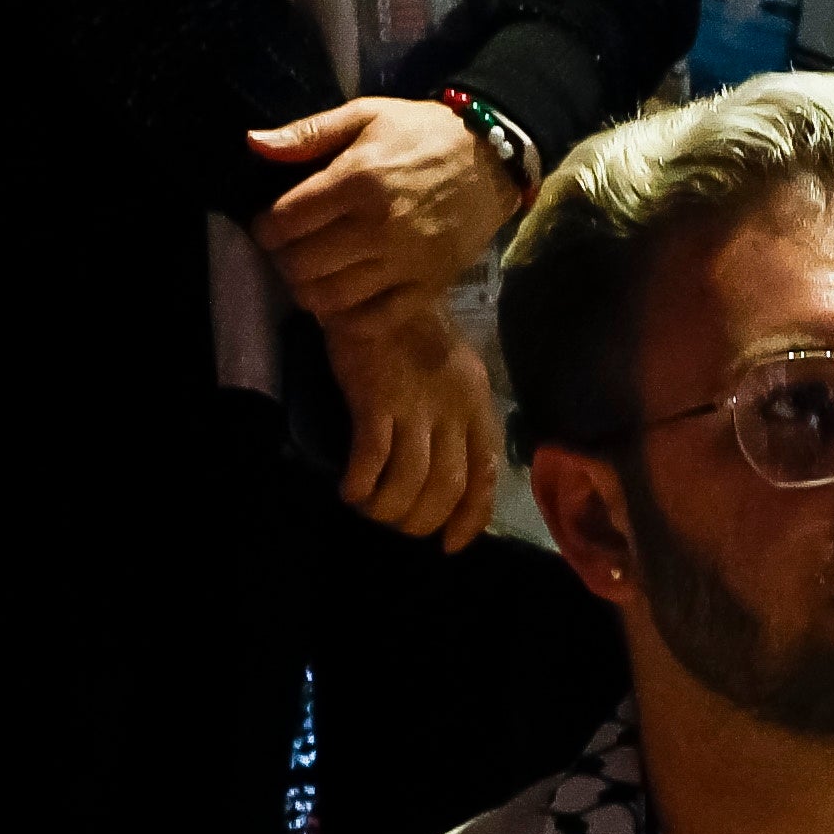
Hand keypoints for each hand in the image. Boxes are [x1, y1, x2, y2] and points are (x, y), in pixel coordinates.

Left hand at [250, 92, 512, 317]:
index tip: (270, 225)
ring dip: (309, 290)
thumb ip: (308, 133)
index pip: (285, 221)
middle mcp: (378, 226)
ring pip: (330, 298)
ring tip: (312, 274)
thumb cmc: (422, 133)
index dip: (265, 228)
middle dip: (284, 260)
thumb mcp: (365, 115)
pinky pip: (372, 320)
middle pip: (301, 264)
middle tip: (291, 250)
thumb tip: (254, 144)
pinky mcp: (427, 286)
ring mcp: (405, 262)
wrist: (492, 158)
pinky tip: (342, 299)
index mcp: (357, 179)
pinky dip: (346, 318)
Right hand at [315, 293, 499, 548]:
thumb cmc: (413, 333)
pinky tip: (349, 491)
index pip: (485, 475)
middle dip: (422, 520)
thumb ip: (459, 418)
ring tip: (370, 509)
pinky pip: (371, 460)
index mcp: (477, 404)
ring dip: (388, 509)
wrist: (374, 289)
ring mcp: (415, 404)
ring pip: (410, 482)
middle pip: (447, 487)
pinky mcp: (375, 400)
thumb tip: (450, 475)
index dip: (470, 519)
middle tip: (398, 525)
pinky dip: (360, 485)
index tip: (450, 544)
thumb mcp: (454, 373)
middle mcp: (453, 408)